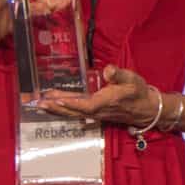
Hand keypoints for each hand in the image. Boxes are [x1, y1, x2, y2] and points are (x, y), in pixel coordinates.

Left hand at [40, 65, 160, 127]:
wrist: (145, 108)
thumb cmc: (138, 92)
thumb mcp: (132, 79)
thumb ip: (119, 75)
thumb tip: (108, 70)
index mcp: (105, 102)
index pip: (86, 104)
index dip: (71, 103)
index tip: (57, 100)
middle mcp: (97, 111)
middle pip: (74, 111)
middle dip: (56, 107)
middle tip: (39, 104)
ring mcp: (95, 114)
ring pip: (72, 114)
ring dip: (56, 110)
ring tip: (40, 106)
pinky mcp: (93, 114)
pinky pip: (75, 114)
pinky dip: (63, 111)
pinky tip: (53, 108)